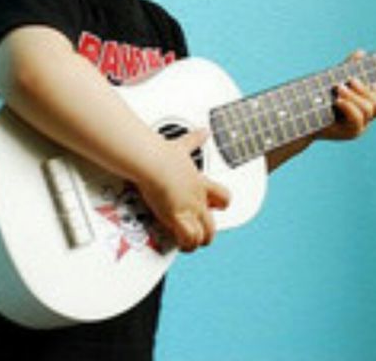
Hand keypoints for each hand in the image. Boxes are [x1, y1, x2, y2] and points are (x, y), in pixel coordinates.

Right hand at [137, 129, 230, 252]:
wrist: (153, 161)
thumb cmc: (163, 154)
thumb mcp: (184, 145)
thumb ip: (194, 140)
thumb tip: (203, 131)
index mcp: (200, 183)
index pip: (223, 197)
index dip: (221, 205)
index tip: (214, 207)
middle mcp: (198, 198)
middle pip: (213, 224)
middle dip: (207, 233)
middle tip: (198, 235)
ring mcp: (189, 209)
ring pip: (202, 236)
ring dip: (195, 242)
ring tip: (186, 245)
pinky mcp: (176, 216)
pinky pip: (188, 238)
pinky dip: (184, 244)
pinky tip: (177, 244)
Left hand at [318, 50, 375, 140]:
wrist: (302, 117)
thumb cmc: (318, 99)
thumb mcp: (335, 81)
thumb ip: (349, 69)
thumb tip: (361, 53)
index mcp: (364, 108)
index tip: (374, 83)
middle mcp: (365, 120)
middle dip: (365, 90)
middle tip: (350, 80)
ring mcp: (358, 128)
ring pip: (368, 109)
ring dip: (354, 95)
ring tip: (338, 88)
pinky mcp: (349, 133)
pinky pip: (357, 120)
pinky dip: (349, 106)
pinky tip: (338, 101)